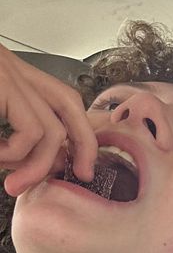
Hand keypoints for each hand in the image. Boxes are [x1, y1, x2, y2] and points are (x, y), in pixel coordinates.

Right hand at [0, 43, 96, 197]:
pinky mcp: (2, 83)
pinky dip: (16, 154)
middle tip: (80, 177)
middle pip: (72, 106)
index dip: (81, 135)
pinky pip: (32, 130)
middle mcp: (16, 71)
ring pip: (52, 128)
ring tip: (13, 180)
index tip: (82, 168)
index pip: (66, 101)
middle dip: (84, 146)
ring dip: (36, 164)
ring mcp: (10, 75)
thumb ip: (18, 136)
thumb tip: (50, 163)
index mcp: (16, 77)